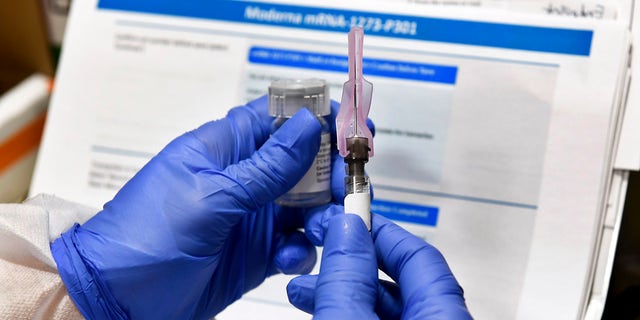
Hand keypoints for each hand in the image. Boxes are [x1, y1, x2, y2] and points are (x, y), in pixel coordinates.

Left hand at [51, 96, 333, 318]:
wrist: (117, 300)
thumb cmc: (144, 237)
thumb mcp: (210, 196)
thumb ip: (266, 166)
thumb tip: (309, 124)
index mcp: (223, 149)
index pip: (278, 117)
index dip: (317, 116)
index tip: (353, 126)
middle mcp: (241, 178)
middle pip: (303, 162)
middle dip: (330, 173)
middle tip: (346, 188)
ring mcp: (251, 216)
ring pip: (306, 205)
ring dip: (323, 215)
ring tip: (322, 229)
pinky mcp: (256, 252)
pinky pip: (295, 244)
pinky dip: (301, 251)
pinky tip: (288, 260)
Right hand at [288, 212, 472, 318]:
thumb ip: (347, 280)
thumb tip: (347, 232)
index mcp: (444, 317)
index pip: (420, 255)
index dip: (378, 230)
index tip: (346, 216)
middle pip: (402, 280)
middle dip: (352, 260)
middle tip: (320, 246)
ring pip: (386, 307)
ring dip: (344, 289)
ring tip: (304, 287)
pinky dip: (349, 311)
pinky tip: (320, 309)